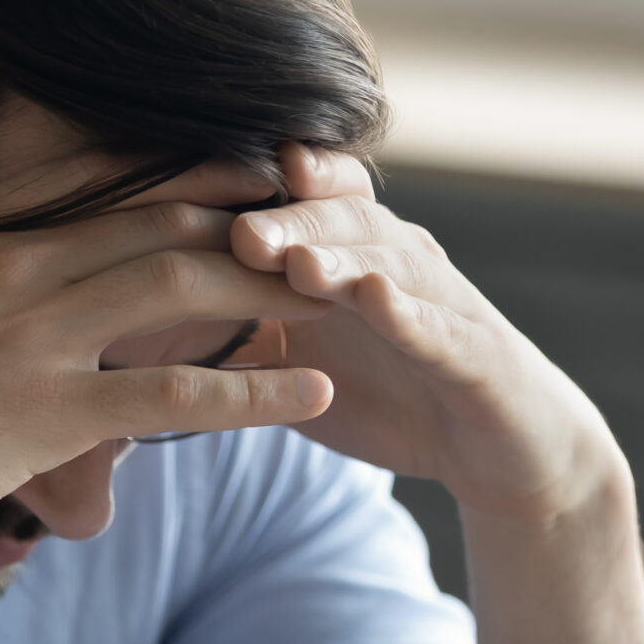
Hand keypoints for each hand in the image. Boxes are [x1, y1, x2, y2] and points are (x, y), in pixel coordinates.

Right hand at [0, 193, 332, 571]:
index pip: (87, 193)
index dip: (168, 182)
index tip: (227, 179)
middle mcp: (6, 271)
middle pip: (153, 224)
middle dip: (241, 214)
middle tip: (310, 215)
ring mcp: (32, 339)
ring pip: (179, 290)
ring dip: (267, 287)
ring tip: (336, 292)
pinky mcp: (50, 413)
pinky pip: (174, 395)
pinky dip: (252, 391)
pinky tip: (311, 390)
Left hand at [232, 147, 620, 523]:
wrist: (495, 450)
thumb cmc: (395, 396)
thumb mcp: (305, 368)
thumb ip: (243, 338)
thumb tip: (147, 327)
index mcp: (354, 260)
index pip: (308, 205)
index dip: (264, 194)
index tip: (208, 196)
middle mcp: (400, 265)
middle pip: (345, 226)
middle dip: (293, 223)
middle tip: (241, 233)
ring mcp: (443, 304)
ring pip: (393, 267)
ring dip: (345, 262)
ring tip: (299, 265)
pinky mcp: (480, 356)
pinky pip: (443, 330)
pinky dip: (411, 316)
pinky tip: (379, 303)